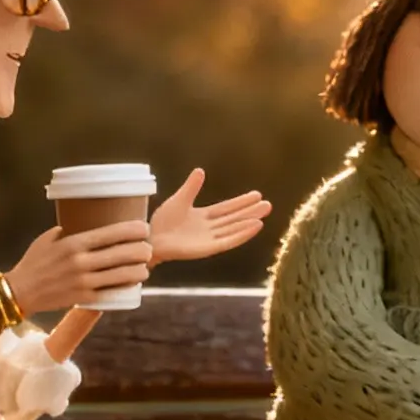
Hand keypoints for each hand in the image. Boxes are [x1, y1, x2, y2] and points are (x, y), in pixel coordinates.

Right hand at [3, 221, 151, 313]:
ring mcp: (84, 282)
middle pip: (123, 254)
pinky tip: (132, 281)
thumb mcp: (49, 238)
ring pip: (123, 275)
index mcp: (73, 243)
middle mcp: (81, 262)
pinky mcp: (84, 298)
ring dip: (139, 270)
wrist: (20, 291)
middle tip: (148, 248)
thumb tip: (88, 224)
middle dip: (142, 250)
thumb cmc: (34, 261)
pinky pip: (113, 291)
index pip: (111, 234)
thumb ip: (70, 231)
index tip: (144, 228)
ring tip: (144, 266)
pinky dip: (126, 286)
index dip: (133, 230)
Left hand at [148, 169, 269, 264]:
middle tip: (268, 204)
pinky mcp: (208, 248)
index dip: (241, 202)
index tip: (256, 195)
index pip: (227, 208)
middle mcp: (210, 228)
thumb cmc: (162, 222)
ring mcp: (210, 239)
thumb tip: (200, 170)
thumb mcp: (179, 199)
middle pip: (234, 219)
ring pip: (234, 229)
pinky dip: (242, 234)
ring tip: (264, 214)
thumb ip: (191, 187)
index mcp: (204, 217)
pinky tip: (254, 227)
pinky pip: (229, 241)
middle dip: (250, 211)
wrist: (151, 238)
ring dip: (249, 222)